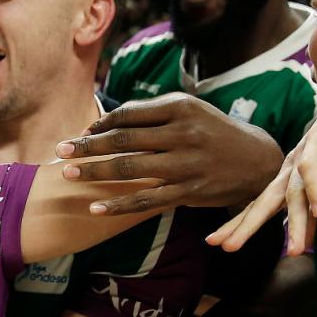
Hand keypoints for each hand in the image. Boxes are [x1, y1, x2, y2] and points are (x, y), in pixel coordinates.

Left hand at [55, 94, 282, 215]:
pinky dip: (119, 205)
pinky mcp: (188, 192)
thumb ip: (149, 114)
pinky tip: (95, 208)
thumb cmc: (211, 131)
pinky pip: (147, 200)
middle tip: (60, 151)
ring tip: (69, 175)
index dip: (101, 125)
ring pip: (131, 169)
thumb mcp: (188, 111)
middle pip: (125, 140)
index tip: (80, 133)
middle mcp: (183, 134)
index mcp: (180, 108)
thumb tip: (103, 124)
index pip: (129, 114)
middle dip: (88, 146)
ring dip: (96, 172)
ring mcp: (186, 165)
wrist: (256, 160)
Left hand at [210, 84, 316, 252]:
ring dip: (296, 224)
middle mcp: (286, 172)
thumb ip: (309, 211)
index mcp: (282, 182)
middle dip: (244, 226)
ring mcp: (300, 158)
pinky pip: (314, 171)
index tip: (214, 243)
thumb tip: (305, 244)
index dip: (236, 225)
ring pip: (293, 195)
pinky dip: (316, 191)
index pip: (256, 208)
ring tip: (294, 251)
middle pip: (263, 204)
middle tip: (227, 247)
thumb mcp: (314, 183)